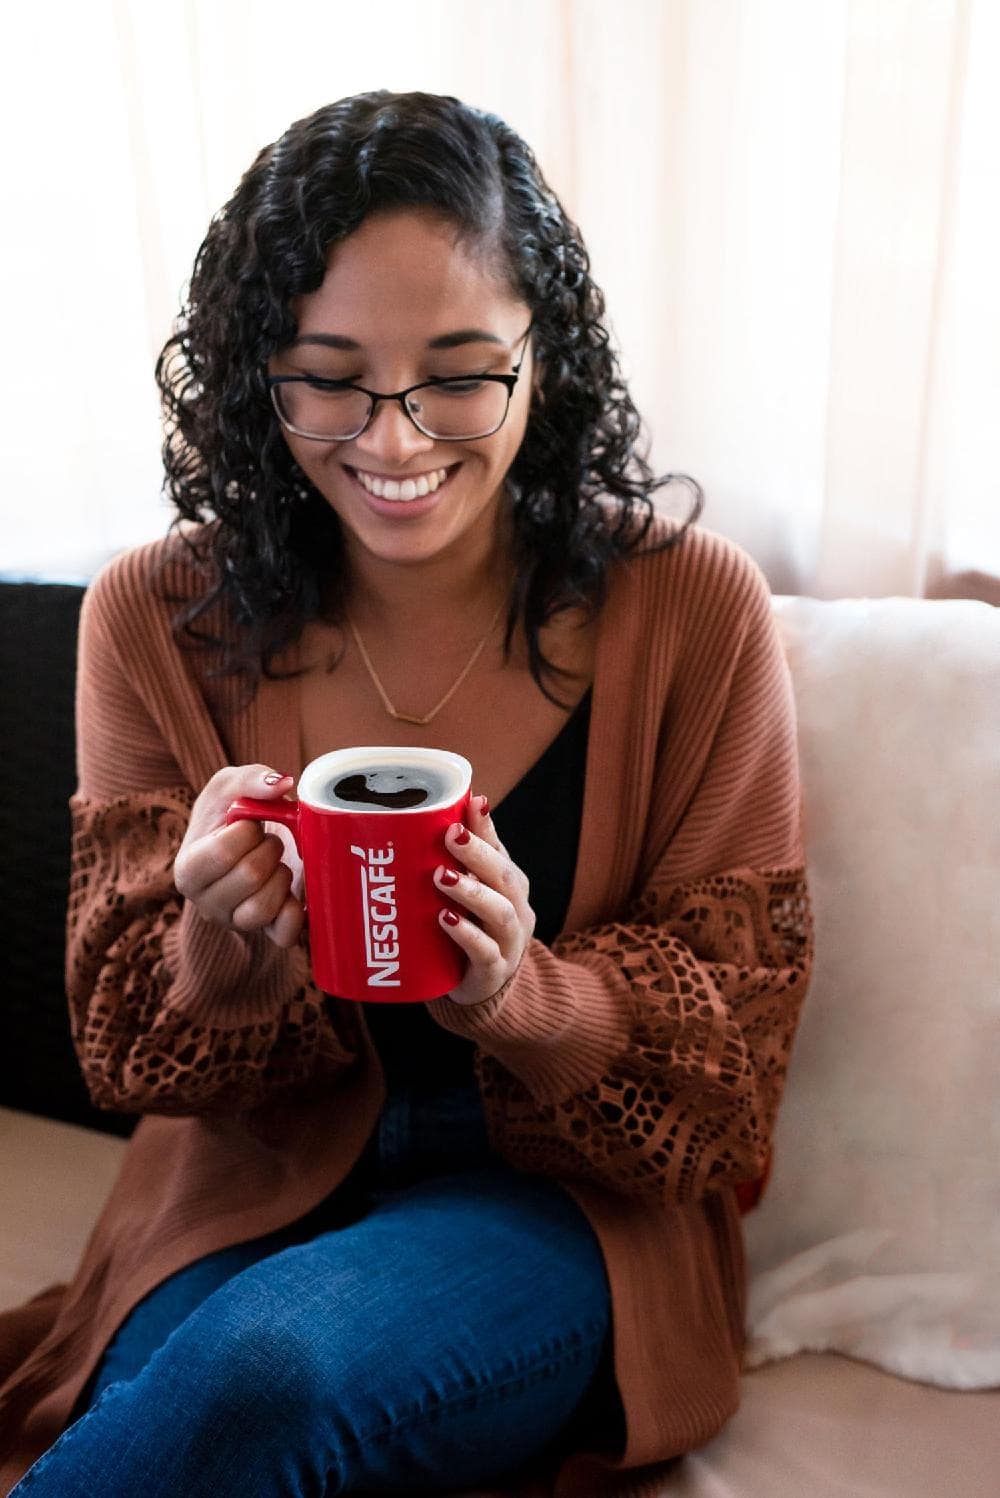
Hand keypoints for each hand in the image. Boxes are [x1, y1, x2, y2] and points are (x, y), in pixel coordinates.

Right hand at [173, 765, 304, 948]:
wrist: (246, 847)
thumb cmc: (231, 816)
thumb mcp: (230, 787)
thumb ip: (250, 779)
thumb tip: (282, 784)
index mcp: (188, 869)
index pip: (223, 851)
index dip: (248, 830)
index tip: (250, 824)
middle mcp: (207, 904)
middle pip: (249, 877)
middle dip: (270, 849)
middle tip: (269, 841)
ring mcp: (236, 922)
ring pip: (263, 908)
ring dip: (282, 876)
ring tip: (277, 864)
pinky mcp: (266, 935)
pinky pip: (283, 935)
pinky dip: (295, 912)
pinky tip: (293, 892)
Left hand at [433, 795, 535, 1006]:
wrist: (482, 990)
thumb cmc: (468, 931)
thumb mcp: (463, 896)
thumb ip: (449, 866)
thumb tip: (413, 821)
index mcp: (508, 884)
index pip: (500, 850)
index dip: (487, 827)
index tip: (473, 803)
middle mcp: (516, 908)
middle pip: (503, 877)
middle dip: (478, 854)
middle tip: (451, 835)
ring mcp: (510, 941)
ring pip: (499, 913)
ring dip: (471, 892)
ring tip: (441, 876)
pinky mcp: (495, 970)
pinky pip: (485, 951)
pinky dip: (467, 935)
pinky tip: (446, 920)